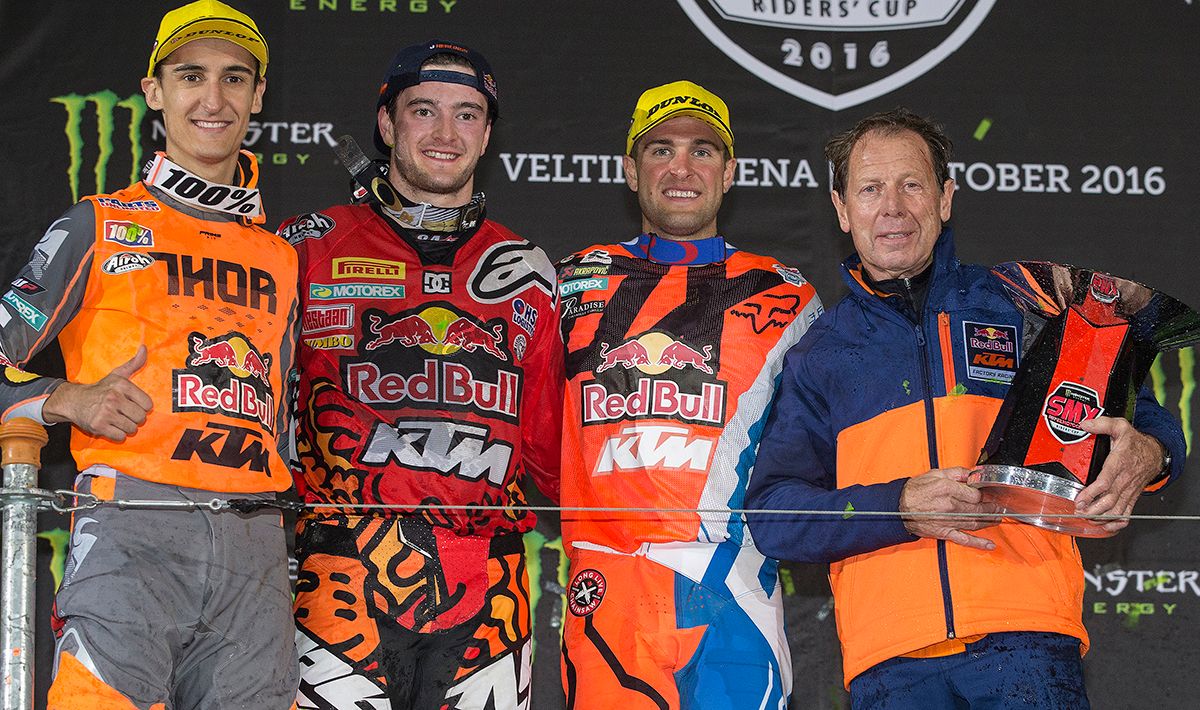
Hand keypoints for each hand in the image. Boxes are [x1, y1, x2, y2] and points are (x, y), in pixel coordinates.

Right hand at [43, 346, 152, 441]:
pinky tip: (111, 427)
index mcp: (121, 385)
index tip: (133, 404)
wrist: (74, 401)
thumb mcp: (117, 375)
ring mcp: (105, 413)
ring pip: (131, 428)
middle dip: (135, 418)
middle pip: (141, 418)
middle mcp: (114, 398)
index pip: (148, 404)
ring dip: (127, 427)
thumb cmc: (100, 389)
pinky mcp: (98, 426)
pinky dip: (118, 435)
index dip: (142, 407)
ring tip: (118, 420)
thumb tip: (145, 347)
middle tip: (125, 414)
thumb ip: (134, 363)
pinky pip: (120, 437)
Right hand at [900, 467, 1000, 550]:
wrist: (897, 507)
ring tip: (998, 518)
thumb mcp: (935, 473)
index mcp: (947, 489)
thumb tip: (973, 473)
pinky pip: (965, 539)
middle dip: (993, 508)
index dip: (986, 494)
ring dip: (990, 522)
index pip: (976, 494)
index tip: (990, 493)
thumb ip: (956, 472)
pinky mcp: (945, 532)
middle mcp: (950, 506)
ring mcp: (948, 521)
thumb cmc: (914, 490)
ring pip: (976, 523)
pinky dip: (979, 543)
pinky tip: (989, 544)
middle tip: (1001, 506)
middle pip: (979, 509)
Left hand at [1073, 416, 1163, 534]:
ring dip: (1102, 517)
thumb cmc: (1134, 441)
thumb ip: (1102, 424)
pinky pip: (1127, 514)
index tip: (1079, 499)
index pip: (1106, 481)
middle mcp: (1124, 479)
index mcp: (1119, 463)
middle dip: (1093, 509)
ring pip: (1117, 509)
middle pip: (1110, 500)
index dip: (1092, 493)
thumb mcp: (1120, 426)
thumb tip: (1085, 424)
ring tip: (1087, 519)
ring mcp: (1129, 490)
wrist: (1155, 453)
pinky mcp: (1132, 497)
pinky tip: (1105, 526)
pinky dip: (1117, 523)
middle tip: (1078, 511)